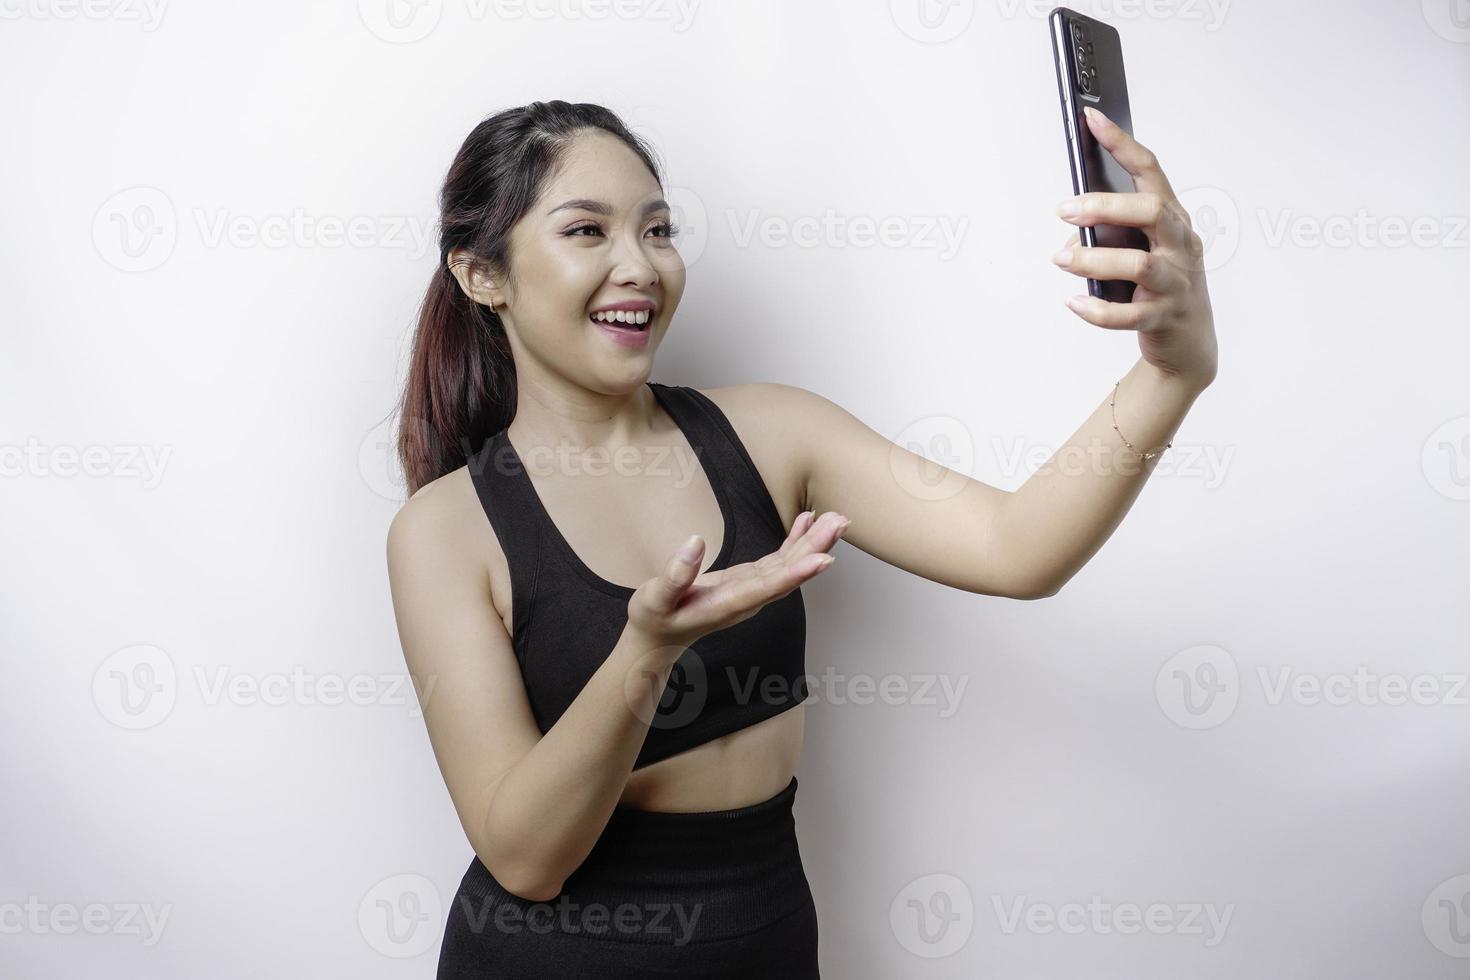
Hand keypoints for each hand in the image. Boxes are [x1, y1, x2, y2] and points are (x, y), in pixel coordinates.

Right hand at [627, 510, 847, 647]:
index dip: (797, 573)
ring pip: (789, 566)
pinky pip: (778, 561)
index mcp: (726, 606)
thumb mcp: (654, 600)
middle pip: (789, 573)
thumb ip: (674, 575)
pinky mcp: (747, 581)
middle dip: (816, 548)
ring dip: (813, 543)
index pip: (767, 588)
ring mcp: (750, 591)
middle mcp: (746, 600)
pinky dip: (794, 542)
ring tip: (836, 518)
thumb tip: (694, 542)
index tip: (824, 558)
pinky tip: (808, 522)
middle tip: (840, 522)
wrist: (657, 639)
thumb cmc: (654, 620)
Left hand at [1052, 106, 1217, 387]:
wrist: (1189, 342)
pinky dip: (1096, 311)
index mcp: (1174, 219)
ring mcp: (1176, 282)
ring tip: (1061, 259)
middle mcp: (1180, 245)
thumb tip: (1072, 239)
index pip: (1150, 171)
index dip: (1121, 143)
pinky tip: (1074, 303)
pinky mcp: (1164, 317)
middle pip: (1152, 211)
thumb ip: (1109, 237)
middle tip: (1066, 210)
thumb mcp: (1141, 251)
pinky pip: (1128, 315)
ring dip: (1093, 260)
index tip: (1091, 119)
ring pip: (1139, 264)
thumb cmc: (1159, 286)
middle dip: (1105, 206)